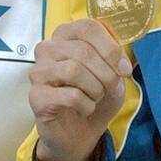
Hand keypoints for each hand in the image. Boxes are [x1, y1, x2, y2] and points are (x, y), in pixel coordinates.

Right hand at [27, 18, 133, 160]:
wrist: (79, 132)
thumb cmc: (95, 95)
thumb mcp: (113, 74)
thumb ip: (116, 60)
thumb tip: (121, 64)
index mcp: (66, 35)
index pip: (87, 27)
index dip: (110, 49)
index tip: (124, 70)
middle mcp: (47, 49)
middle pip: (83, 50)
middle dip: (106, 73)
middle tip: (109, 88)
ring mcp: (38, 72)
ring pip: (73, 70)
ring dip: (95, 89)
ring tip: (95, 97)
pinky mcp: (36, 97)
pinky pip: (69, 96)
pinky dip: (86, 105)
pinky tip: (84, 109)